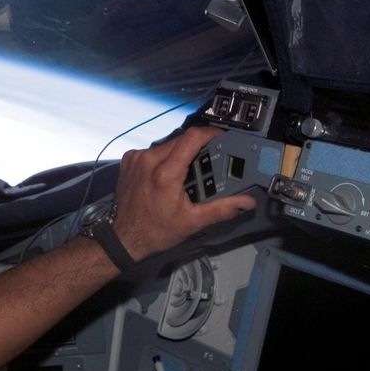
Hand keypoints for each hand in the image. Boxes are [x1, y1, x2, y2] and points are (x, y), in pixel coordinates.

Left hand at [109, 126, 256, 262]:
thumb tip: (245, 201)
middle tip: (208, 163)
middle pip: (181, 140)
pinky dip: (165, 157)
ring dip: (181, 153)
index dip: (210, 133)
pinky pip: (154, 150)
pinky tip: (169, 173)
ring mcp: (136, 158)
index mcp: (165, 173)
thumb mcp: (193, 222)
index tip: (221, 137)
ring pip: (167, 144)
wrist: (124, 237)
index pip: (192, 138)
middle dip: (198, 149)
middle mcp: (148, 160)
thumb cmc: (155, 230)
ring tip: (188, 172)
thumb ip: (222, 208)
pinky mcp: (129, 160)